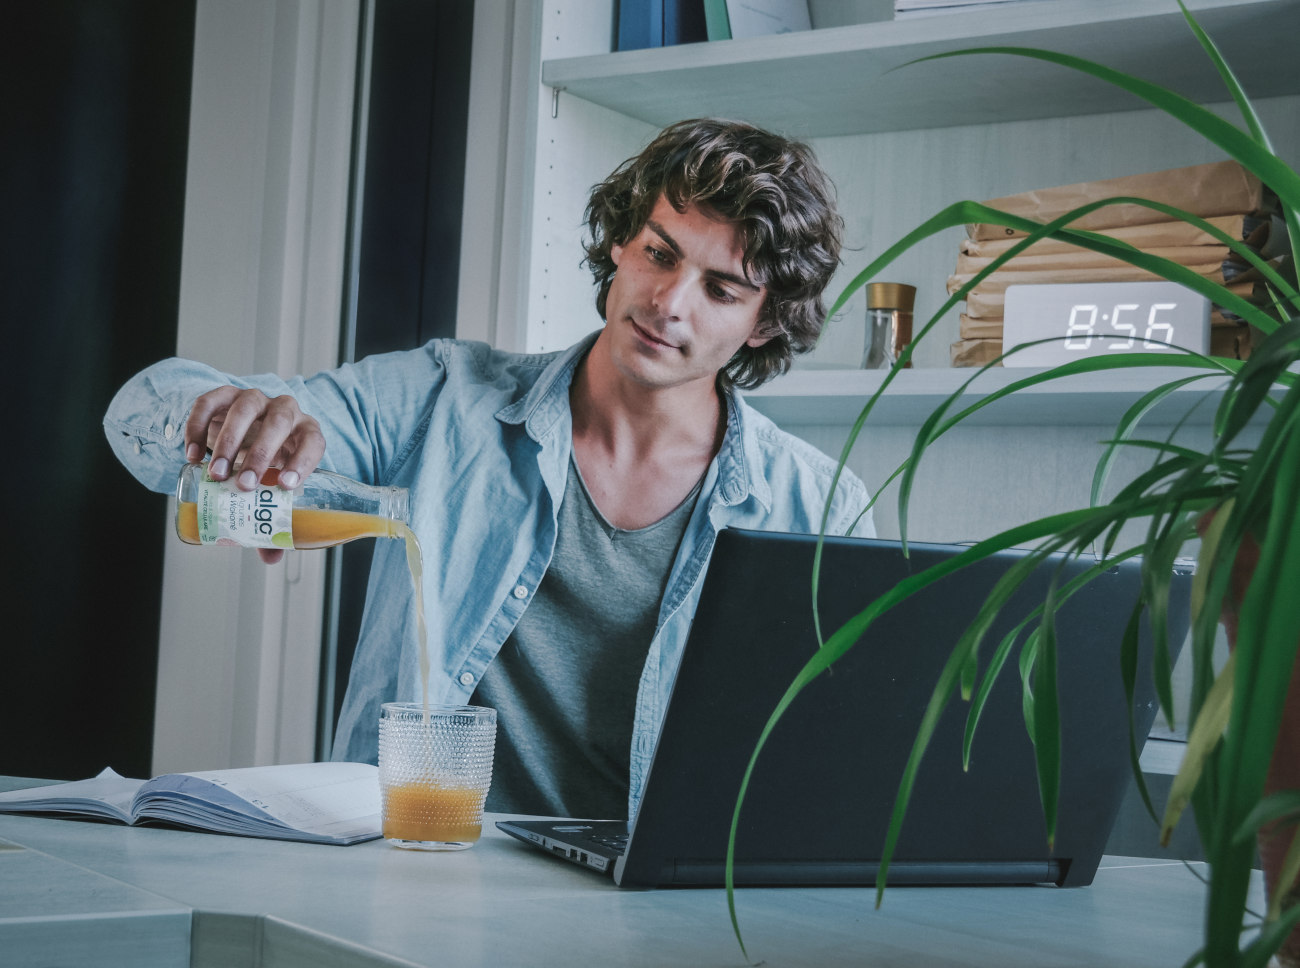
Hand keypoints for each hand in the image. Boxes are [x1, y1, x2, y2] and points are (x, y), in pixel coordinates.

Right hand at [184, 386, 326, 563]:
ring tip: (215, 474)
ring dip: (229, 441)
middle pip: (280, 422)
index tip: (286, 485)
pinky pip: (211, 401)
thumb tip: (271, 557)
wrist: (244, 430)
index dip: (304, 461)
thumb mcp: (272, 487)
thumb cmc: (266, 465)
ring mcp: (255, 399)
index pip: (314, 441)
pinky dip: (198, 426)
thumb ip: (271, 517)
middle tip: (243, 485)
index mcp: (306, 433)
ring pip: (246, 408)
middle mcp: (285, 411)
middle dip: (261, 454)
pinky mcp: (225, 394)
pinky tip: (192, 455)